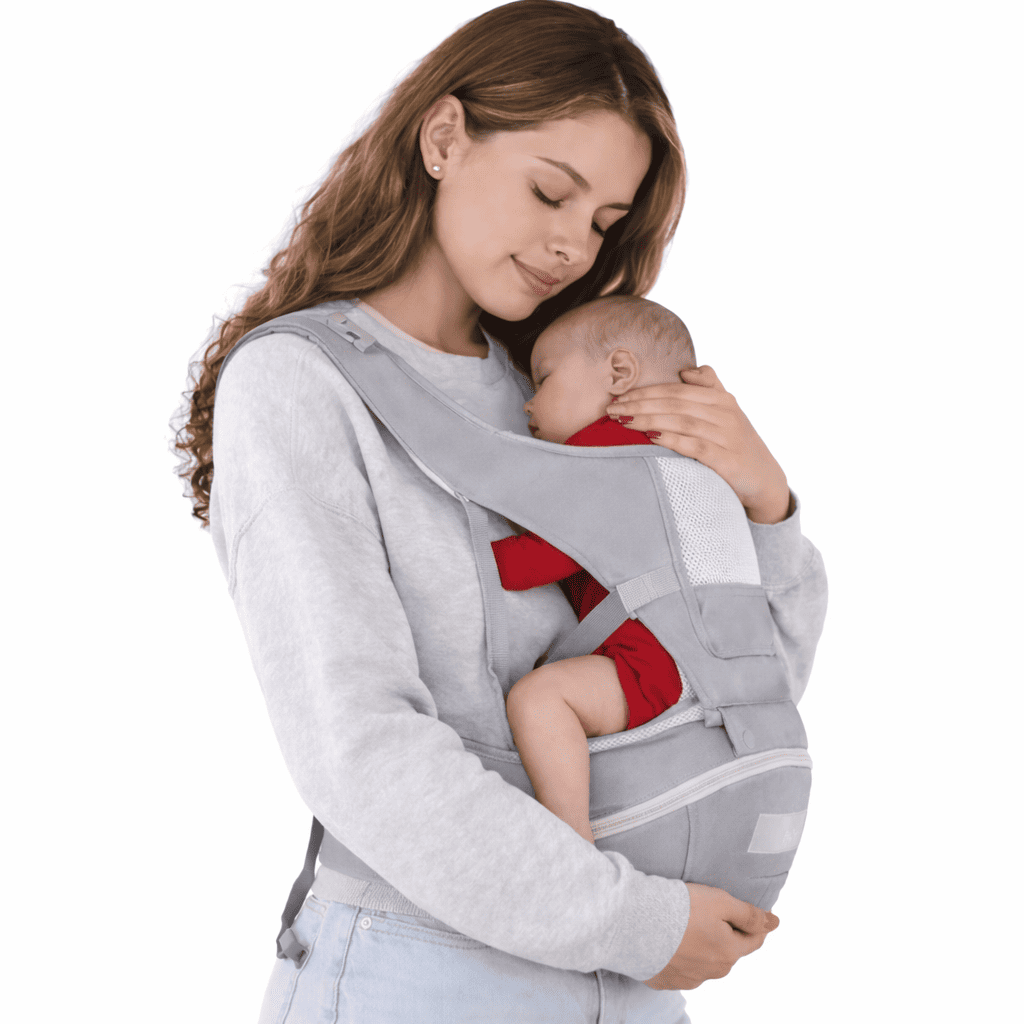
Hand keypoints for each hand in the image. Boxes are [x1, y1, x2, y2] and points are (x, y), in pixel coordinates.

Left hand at [608, 366, 791, 523]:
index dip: (645, 392)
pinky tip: (650, 438)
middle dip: (639, 405)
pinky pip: (695, 446)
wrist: (765, 480)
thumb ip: (709, 387)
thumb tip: (686, 372)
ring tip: (622, 421)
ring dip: (648, 420)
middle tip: (611, 410)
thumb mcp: (727, 413)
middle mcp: (725, 414)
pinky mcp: (728, 460)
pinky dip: (672, 440)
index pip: (676, 390)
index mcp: (721, 399)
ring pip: (681, 421)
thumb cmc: (737, 446)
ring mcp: (727, 436)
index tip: (618, 397)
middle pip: (674, 403)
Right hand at [643, 883, 779, 989]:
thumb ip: (749, 914)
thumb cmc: (678, 908)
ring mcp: (689, 979)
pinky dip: (680, 955)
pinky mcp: (666, 980)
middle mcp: (712, 971)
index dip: (753, 923)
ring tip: (684, 924)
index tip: (748, 913)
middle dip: (724, 934)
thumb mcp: (720, 901)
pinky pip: (681, 968)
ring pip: (705, 961)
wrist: (634, 923)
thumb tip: (774, 923)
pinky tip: (669, 939)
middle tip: (706, 911)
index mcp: (729, 952)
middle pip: (728, 951)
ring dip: (701, 945)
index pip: (753, 939)